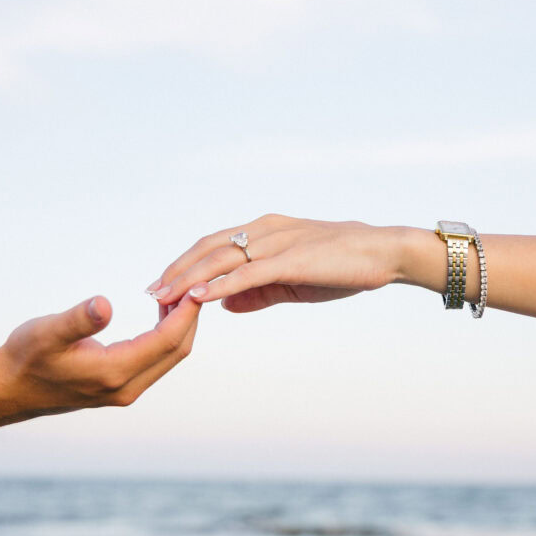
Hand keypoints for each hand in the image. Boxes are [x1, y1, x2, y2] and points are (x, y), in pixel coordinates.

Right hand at [0, 294, 200, 417]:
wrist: (8, 389)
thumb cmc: (24, 357)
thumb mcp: (47, 332)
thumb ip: (79, 319)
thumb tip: (104, 304)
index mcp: (115, 373)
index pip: (167, 341)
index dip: (185, 313)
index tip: (195, 286)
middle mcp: (126, 388)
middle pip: (176, 351)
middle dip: (189, 318)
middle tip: (193, 285)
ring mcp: (124, 390)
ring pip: (167, 357)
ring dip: (178, 327)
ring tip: (178, 294)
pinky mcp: (119, 387)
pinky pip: (155, 360)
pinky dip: (164, 335)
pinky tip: (159, 312)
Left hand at [149, 214, 407, 312]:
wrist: (384, 253)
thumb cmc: (341, 265)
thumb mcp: (291, 281)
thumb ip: (256, 292)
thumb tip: (223, 305)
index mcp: (264, 231)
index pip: (213, 245)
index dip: (184, 264)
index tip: (161, 284)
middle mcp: (265, 230)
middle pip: (208, 248)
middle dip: (176, 270)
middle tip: (150, 293)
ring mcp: (278, 243)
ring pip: (222, 259)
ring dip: (189, 279)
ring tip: (164, 297)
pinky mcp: (292, 260)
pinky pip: (248, 274)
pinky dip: (221, 285)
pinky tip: (199, 297)